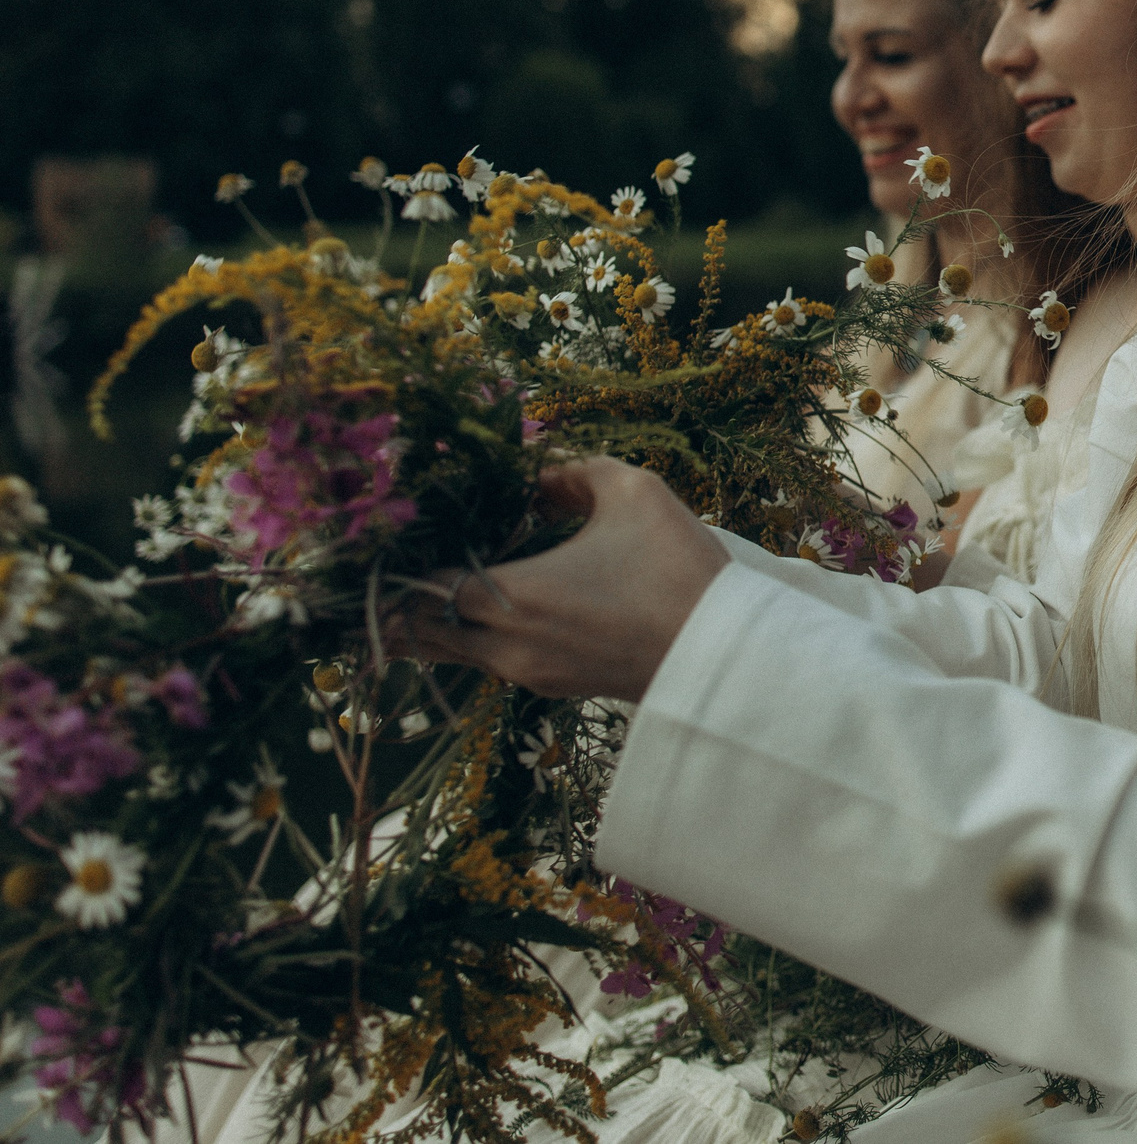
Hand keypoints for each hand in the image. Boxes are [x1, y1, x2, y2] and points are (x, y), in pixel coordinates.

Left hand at [399, 458, 727, 701]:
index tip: (394, 534)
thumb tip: (538, 470)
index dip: (398, 561)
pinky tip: (481, 607)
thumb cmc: (677, 570)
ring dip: (431, 622)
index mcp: (514, 597)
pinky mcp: (552, 687)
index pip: (419, 587)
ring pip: (449, 652)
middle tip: (392, 561)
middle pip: (418, 630)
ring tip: (421, 585)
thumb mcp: (633, 493)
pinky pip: (485, 662)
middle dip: (399, 598)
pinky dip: (467, 637)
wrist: (723, 655)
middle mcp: (506, 645)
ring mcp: (528, 674)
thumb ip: (574, 470)